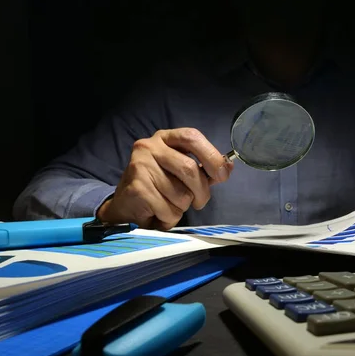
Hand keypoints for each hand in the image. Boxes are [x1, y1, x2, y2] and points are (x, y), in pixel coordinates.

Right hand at [97, 128, 232, 229]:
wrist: (126, 206)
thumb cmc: (158, 187)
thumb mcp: (182, 174)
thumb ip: (205, 170)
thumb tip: (228, 167)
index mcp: (165, 138)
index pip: (192, 137)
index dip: (211, 156)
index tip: (222, 175)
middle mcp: (150, 146)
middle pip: (189, 168)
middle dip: (201, 191)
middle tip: (199, 202)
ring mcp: (140, 166)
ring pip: (181, 194)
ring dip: (182, 208)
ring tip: (169, 205)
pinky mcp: (137, 188)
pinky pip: (168, 209)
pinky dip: (169, 218)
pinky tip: (158, 213)